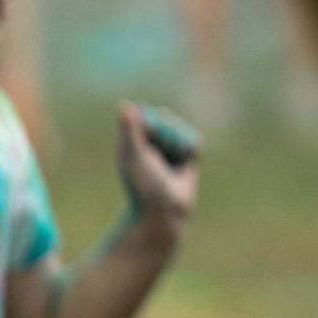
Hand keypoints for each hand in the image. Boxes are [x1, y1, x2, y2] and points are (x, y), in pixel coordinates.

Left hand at [113, 103, 196, 236]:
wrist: (165, 212)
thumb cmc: (145, 186)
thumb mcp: (135, 157)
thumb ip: (131, 131)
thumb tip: (125, 105)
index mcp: (132, 142)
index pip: (147, 114)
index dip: (154, 121)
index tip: (152, 134)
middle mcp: (149, 144)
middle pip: (166, 119)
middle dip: (169, 132)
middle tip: (163, 152)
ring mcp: (167, 150)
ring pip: (181, 129)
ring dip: (180, 142)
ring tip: (176, 159)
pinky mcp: (184, 157)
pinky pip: (193, 139)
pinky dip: (191, 148)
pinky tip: (187, 160)